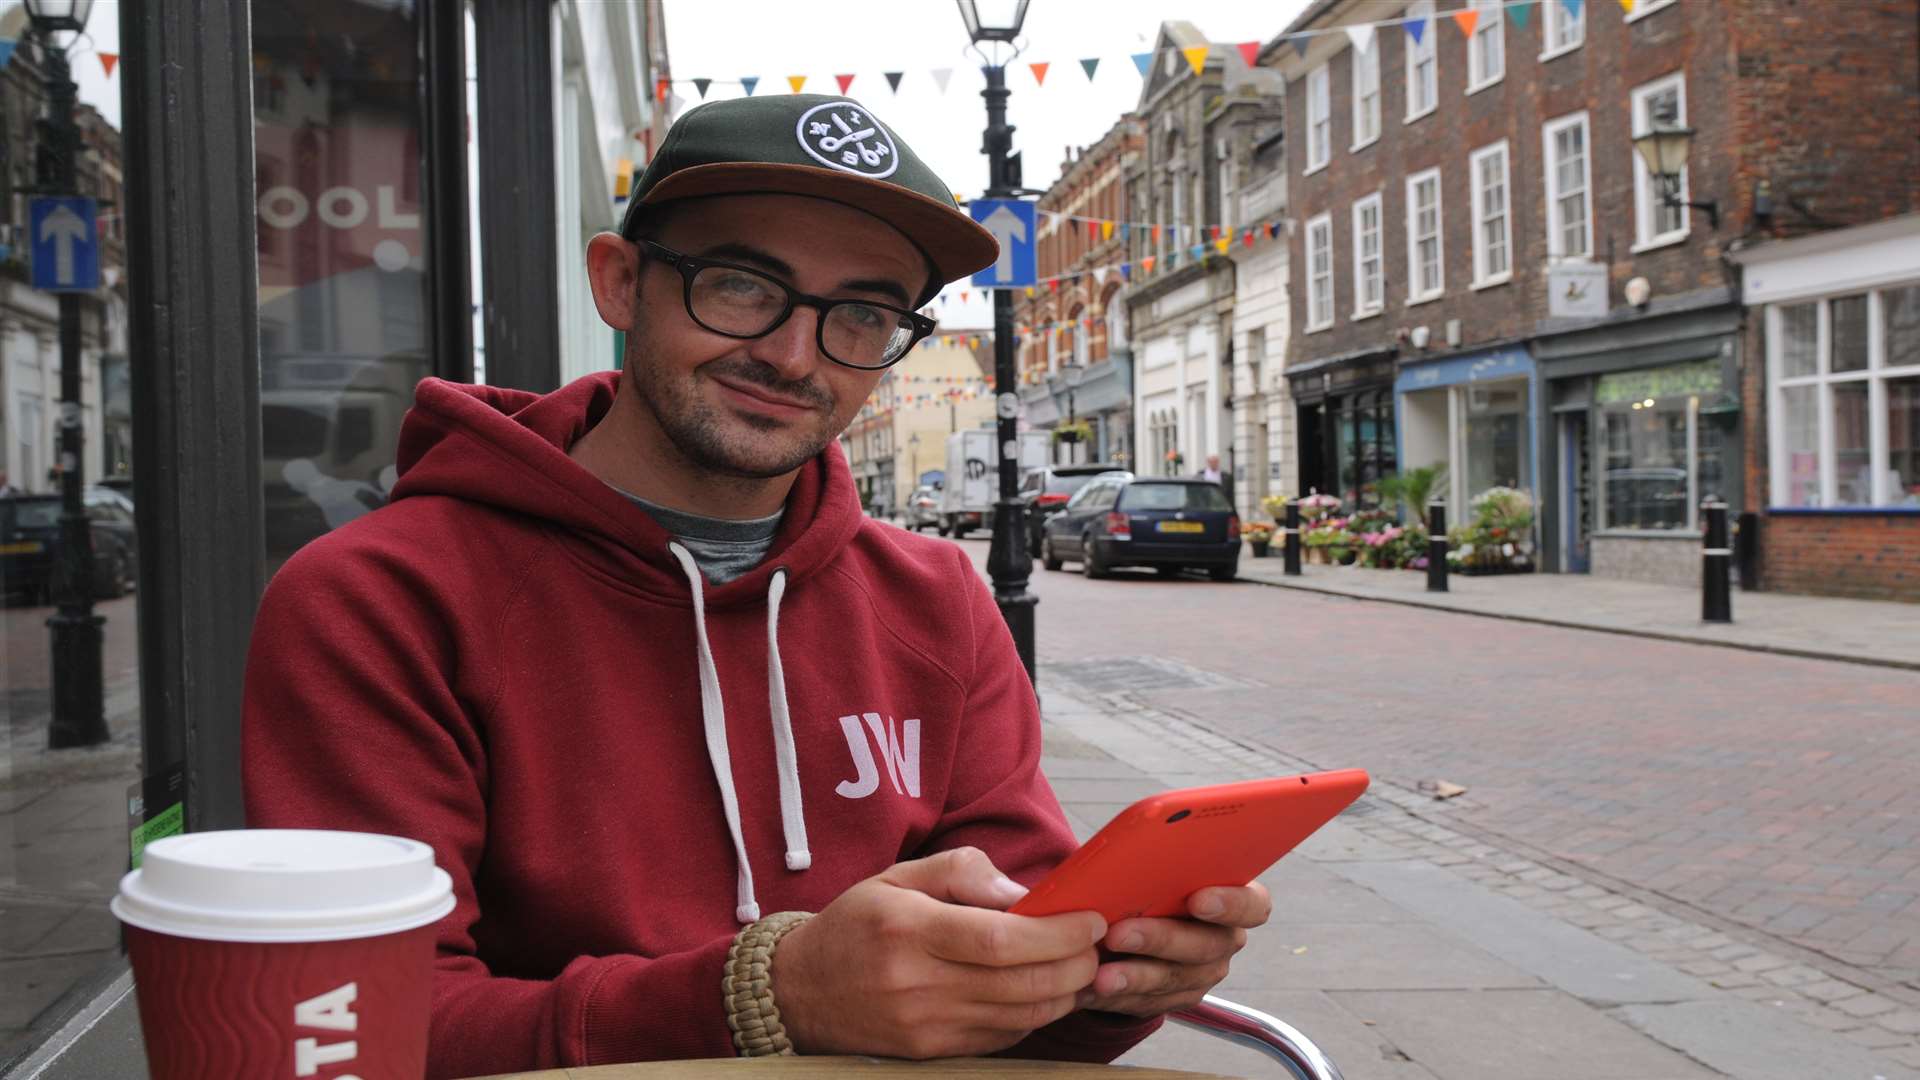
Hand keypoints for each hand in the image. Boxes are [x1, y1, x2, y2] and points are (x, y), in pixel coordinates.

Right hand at [772, 847, 1106, 1058]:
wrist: (800, 992)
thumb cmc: (856, 925)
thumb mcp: (898, 876)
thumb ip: (962, 873)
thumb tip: (1022, 894)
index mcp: (909, 930)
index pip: (1000, 940)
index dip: (1056, 934)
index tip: (1089, 919)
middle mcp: (917, 984)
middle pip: (1020, 983)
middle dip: (1074, 964)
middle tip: (1096, 944)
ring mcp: (925, 1026)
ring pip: (1020, 1015)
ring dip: (1064, 993)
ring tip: (1082, 966)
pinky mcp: (931, 1052)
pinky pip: (1001, 1036)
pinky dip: (1034, 1015)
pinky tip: (1045, 991)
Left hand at [1080, 882, 1270, 1016]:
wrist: (1136, 918)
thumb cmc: (1151, 881)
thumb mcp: (1158, 867)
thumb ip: (1156, 863)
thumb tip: (1127, 857)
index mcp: (1234, 898)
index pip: (1253, 904)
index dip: (1231, 904)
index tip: (1198, 899)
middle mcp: (1225, 939)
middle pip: (1206, 945)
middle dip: (1159, 939)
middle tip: (1119, 934)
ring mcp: (1204, 973)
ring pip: (1174, 979)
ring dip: (1134, 976)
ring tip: (1100, 973)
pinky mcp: (1177, 998)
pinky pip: (1150, 1001)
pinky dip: (1119, 995)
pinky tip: (1093, 987)